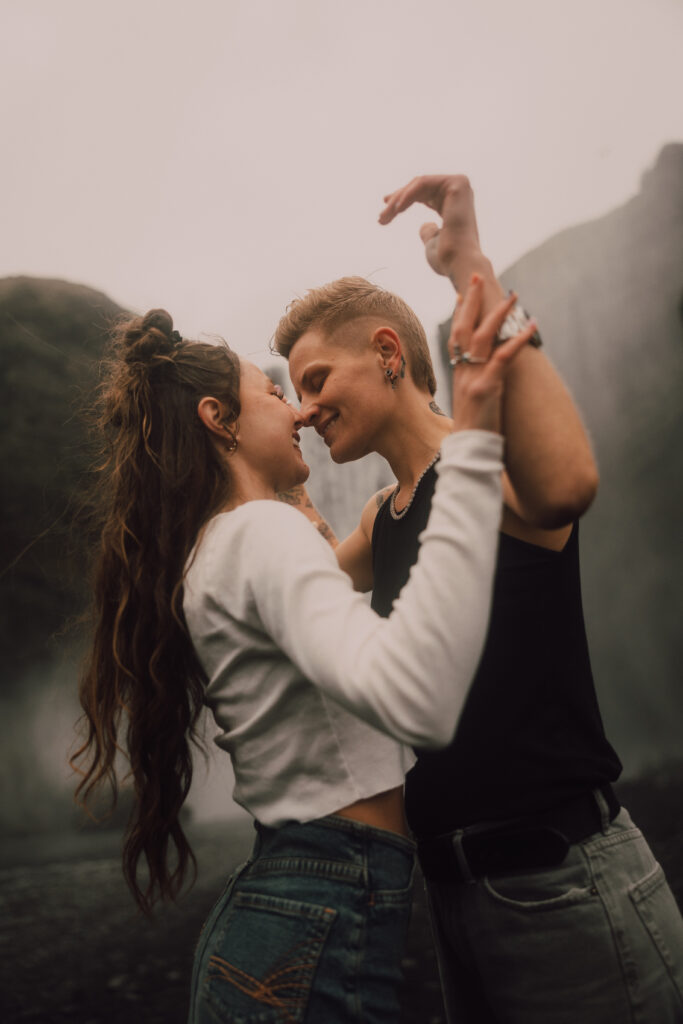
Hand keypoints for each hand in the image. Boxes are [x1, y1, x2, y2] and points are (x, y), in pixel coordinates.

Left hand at [379, 174, 480, 278]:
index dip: (402, 198)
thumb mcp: (433, 242)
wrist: (459, 262)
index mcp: (454, 204)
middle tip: (381, 217)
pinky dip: (407, 195)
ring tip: (385, 217)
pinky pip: (424, 183)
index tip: (385, 208)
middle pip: (419, 187)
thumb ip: (429, 232)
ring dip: (398, 200)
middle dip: (397, 200)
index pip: (424, 193)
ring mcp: (460, 185)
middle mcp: (459, 191)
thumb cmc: (447, 258)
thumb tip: (424, 225)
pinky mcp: (457, 184)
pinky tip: (396, 209)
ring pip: (419, 184)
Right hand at [449, 276, 536, 435]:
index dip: (458, 316)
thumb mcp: (472, 405)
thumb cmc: (472, 433)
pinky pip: (502, 358)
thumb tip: (487, 381)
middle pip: (463, 329)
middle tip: (476, 278)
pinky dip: (517, 340)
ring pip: (482, 337)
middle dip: (470, 302)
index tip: (461, 295)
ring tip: (512, 295)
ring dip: (497, 313)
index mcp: (459, 376)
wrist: (468, 453)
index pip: (455, 338)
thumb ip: (478, 387)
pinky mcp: (487, 389)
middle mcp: (462, 373)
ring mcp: (473, 379)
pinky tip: (530, 325)